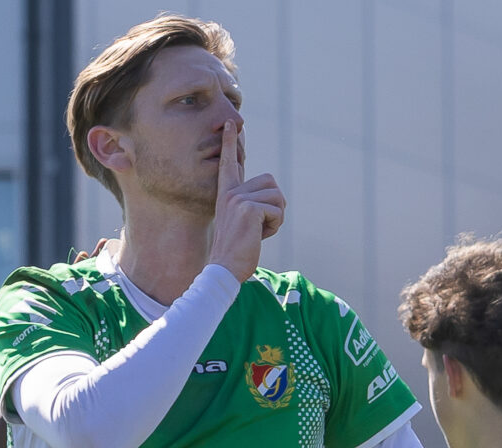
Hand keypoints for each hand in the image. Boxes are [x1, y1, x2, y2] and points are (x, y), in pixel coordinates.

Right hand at [208, 123, 285, 281]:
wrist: (224, 268)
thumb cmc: (236, 251)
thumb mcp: (242, 224)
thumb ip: (251, 208)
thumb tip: (270, 200)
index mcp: (227, 194)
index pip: (230, 163)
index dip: (230, 143)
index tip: (231, 124)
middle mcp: (231, 192)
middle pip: (271, 183)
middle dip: (275, 207)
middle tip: (260, 226)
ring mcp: (238, 199)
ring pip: (277, 197)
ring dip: (276, 218)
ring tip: (259, 232)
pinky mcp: (248, 208)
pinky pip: (277, 211)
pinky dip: (275, 226)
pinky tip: (260, 236)